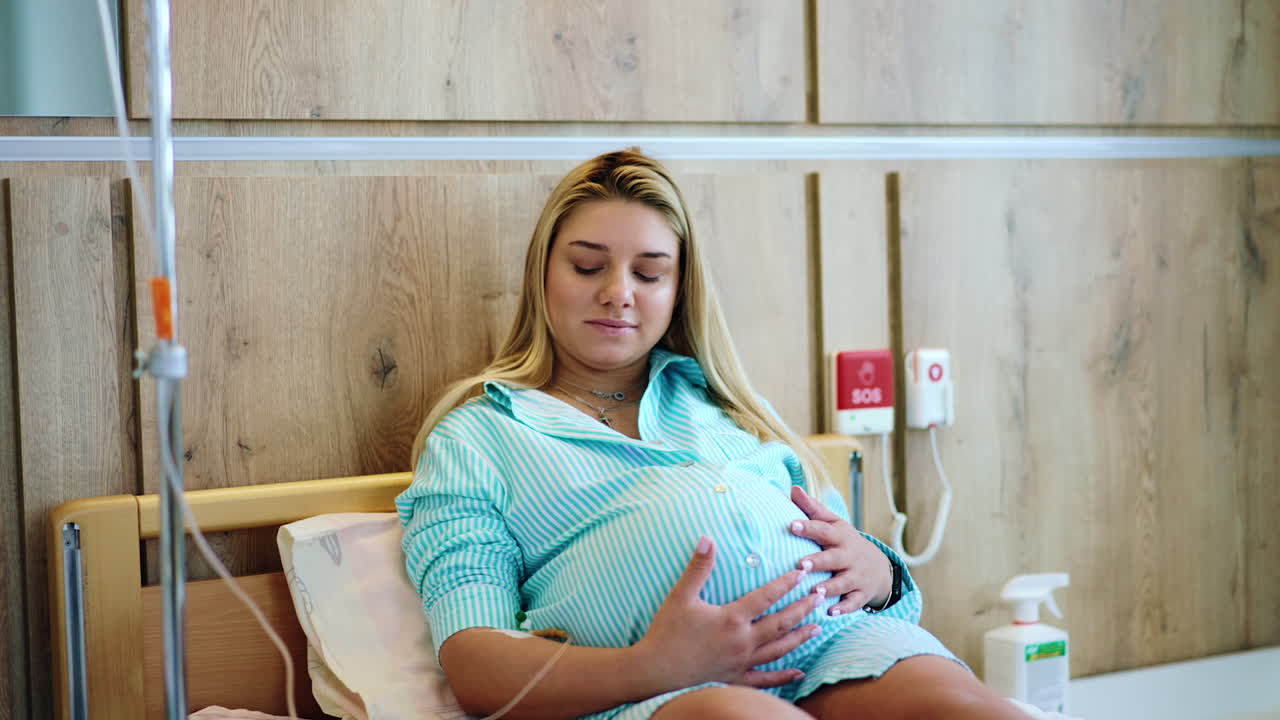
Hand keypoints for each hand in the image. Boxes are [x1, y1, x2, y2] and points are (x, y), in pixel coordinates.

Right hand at [633, 536, 822, 691]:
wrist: (655, 670)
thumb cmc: (667, 632)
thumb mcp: (681, 596)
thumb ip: (698, 567)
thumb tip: (707, 538)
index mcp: (731, 618)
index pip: (765, 597)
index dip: (785, 583)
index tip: (801, 573)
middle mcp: (742, 641)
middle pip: (781, 622)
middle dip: (803, 608)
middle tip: (820, 596)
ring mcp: (741, 662)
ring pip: (779, 649)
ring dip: (800, 637)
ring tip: (818, 626)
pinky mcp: (736, 677)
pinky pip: (765, 679)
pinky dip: (783, 677)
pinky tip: (798, 673)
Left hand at [789, 485, 892, 615]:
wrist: (880, 567)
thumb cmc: (845, 543)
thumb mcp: (834, 524)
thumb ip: (813, 509)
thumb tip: (792, 488)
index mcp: (840, 537)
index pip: (823, 530)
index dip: (808, 527)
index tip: (792, 525)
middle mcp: (849, 556)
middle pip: (834, 558)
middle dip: (819, 561)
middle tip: (802, 564)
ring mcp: (856, 576)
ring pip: (843, 582)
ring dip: (830, 587)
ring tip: (815, 591)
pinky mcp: (861, 594)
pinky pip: (853, 603)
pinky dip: (843, 609)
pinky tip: (830, 613)